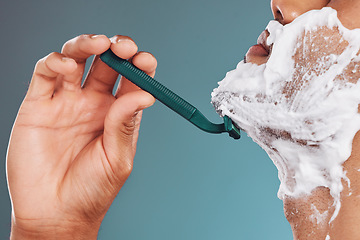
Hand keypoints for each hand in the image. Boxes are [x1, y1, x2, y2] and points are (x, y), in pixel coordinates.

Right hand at [6, 34, 156, 238]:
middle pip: (105, 63)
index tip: (146, 60)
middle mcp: (93, 103)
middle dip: (116, 48)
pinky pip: (44, 75)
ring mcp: (65, 102)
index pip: (132, 79)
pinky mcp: (38, 106)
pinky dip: (54, 62)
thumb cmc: (92, 190)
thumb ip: (125, 124)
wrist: (56, 213)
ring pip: (75, 59)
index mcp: (117, 114)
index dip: (140, 65)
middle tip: (124, 47)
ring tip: (99, 44)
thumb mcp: (117, 158)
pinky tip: (66, 65)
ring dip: (87, 45)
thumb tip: (146, 95)